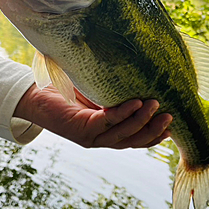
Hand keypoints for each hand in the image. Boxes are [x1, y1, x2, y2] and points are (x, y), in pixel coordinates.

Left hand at [14, 84, 172, 148]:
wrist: (36, 96)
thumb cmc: (68, 92)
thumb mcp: (98, 91)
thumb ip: (116, 89)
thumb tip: (139, 68)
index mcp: (108, 133)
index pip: (135, 140)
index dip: (154, 136)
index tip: (171, 127)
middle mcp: (101, 139)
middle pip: (133, 140)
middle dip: (153, 130)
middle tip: (170, 117)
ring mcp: (91, 137)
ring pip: (122, 134)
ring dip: (141, 121)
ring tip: (156, 105)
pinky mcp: (81, 129)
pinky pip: (107, 121)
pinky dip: (123, 113)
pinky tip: (135, 103)